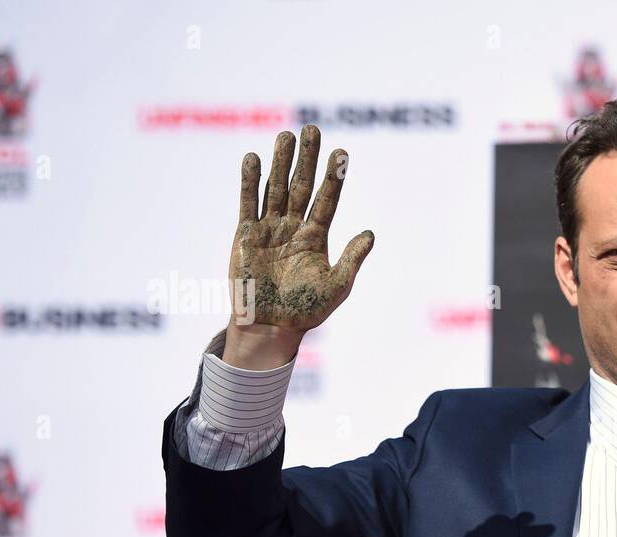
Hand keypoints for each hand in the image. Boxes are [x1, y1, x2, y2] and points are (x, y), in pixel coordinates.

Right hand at [224, 125, 373, 366]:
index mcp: (316, 237)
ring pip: (275, 188)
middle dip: (306, 158)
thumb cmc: (306, 310)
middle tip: (312, 129)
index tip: (342, 152)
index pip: (327, 199)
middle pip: (300, 185)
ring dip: (280, 162)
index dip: (334, 177)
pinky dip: (250, 181)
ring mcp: (268, 229)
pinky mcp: (245, 235)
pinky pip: (248, 203)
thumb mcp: (338, 286)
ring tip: (286, 135)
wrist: (271, 326)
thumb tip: (371, 233)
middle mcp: (293, 227)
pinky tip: (254, 159)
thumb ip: (352, 258)